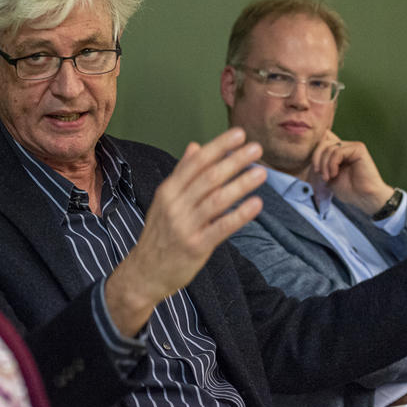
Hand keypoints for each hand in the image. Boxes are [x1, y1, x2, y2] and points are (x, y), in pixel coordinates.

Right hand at [105, 128, 264, 336]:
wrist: (145, 272)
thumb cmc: (160, 234)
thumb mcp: (165, 201)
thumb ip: (182, 173)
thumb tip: (195, 145)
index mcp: (168, 190)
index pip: (196, 162)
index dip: (218, 147)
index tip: (239, 134)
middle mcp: (175, 205)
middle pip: (208, 177)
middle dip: (234, 160)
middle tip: (256, 149)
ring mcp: (185, 226)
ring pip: (217, 200)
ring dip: (241, 184)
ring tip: (261, 173)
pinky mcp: (196, 246)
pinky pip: (221, 227)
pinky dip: (240, 215)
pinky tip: (256, 204)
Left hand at [309, 130, 394, 214]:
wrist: (365, 198)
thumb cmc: (349, 190)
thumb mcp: (328, 176)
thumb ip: (321, 163)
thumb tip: (311, 151)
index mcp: (339, 152)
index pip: (323, 140)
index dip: (315, 153)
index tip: (315, 170)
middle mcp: (346, 147)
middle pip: (323, 142)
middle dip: (316, 158)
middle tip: (318, 173)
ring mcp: (353, 147)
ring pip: (329, 148)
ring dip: (324, 164)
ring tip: (328, 177)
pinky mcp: (359, 149)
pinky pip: (338, 151)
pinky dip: (332, 163)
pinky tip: (335, 174)